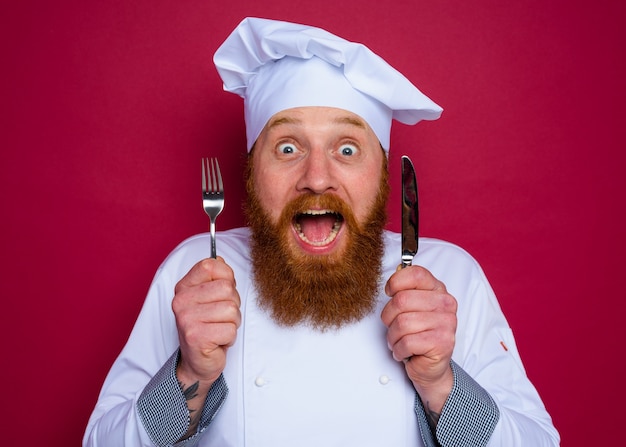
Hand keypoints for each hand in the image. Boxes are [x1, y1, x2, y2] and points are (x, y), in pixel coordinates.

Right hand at [172, 257, 240, 385]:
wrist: (197, 362)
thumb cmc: (207, 327)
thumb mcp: (209, 297)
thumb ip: (215, 277)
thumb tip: (219, 260)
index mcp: (184, 286)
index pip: (212, 264)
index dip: (227, 278)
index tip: (221, 294)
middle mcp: (181, 300)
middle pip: (227, 288)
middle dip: (232, 304)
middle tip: (220, 317)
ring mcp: (186, 318)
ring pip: (231, 309)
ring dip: (232, 323)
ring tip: (219, 329)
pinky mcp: (195, 337)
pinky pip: (230, 329)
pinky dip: (229, 337)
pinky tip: (217, 341)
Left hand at [381, 265, 456, 408]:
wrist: (431, 366)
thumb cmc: (417, 334)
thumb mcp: (411, 307)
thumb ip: (404, 289)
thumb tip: (393, 277)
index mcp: (438, 290)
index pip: (415, 274)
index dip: (395, 282)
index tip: (390, 293)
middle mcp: (445, 304)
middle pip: (401, 300)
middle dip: (389, 317)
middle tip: (394, 327)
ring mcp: (446, 323)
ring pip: (401, 323)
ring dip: (393, 337)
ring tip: (400, 341)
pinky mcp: (442, 343)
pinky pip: (406, 342)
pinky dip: (399, 350)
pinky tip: (405, 352)